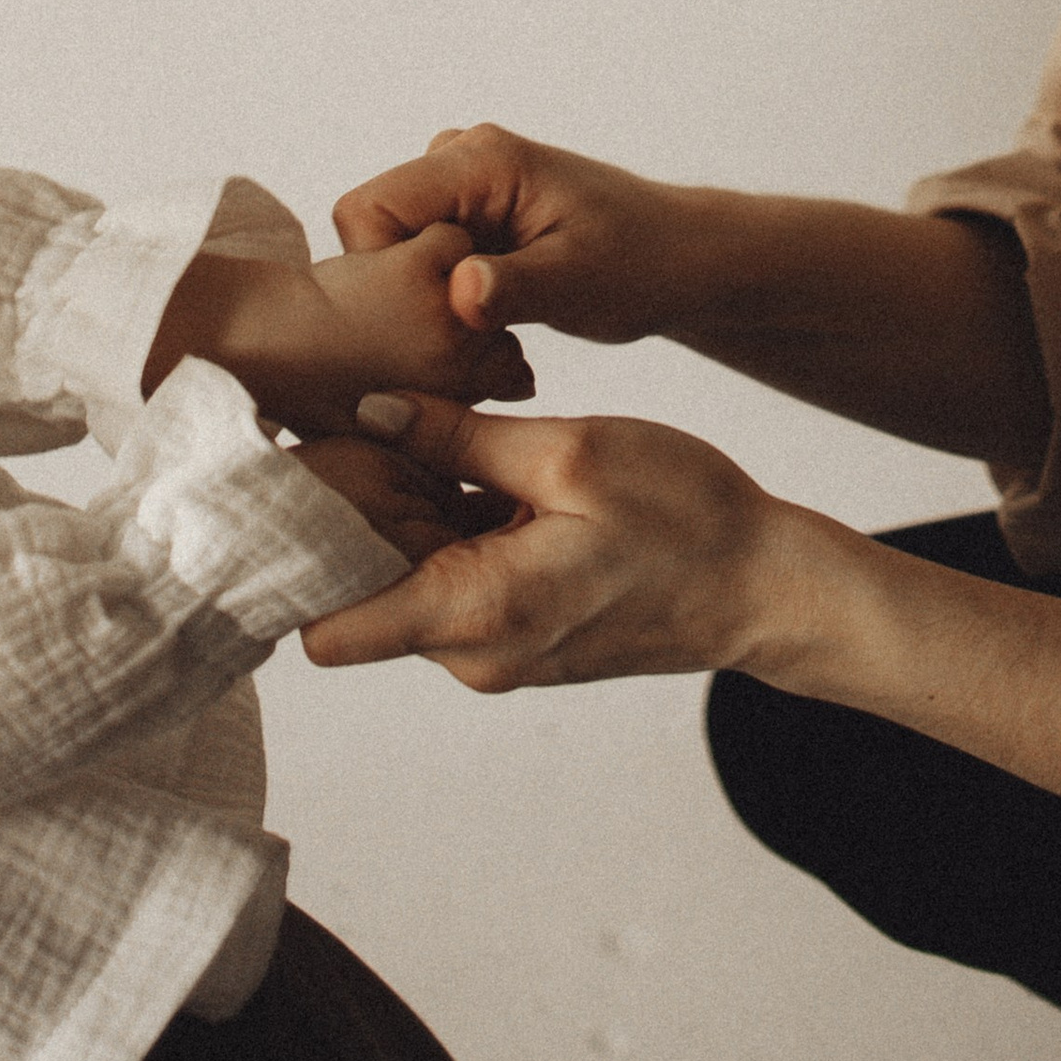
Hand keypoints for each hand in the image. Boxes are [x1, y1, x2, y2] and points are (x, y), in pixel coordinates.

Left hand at [145, 228, 533, 438]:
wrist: (258, 350)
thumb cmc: (311, 391)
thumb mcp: (388, 429)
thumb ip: (444, 419)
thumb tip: (494, 407)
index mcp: (457, 402)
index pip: (509, 368)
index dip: (473, 353)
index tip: (432, 352)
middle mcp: (464, 361)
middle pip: (499, 321)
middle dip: (468, 317)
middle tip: (406, 323)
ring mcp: (448, 311)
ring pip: (477, 272)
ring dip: (444, 276)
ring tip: (390, 297)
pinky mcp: (423, 268)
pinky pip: (449, 237)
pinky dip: (422, 242)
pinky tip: (381, 271)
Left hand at [298, 397, 820, 684]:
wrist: (764, 584)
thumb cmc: (685, 518)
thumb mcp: (571, 454)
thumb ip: (462, 437)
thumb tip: (374, 409)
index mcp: (474, 614)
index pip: (327, 628)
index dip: (298, 554)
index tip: (296, 480)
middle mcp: (472, 651)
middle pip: (361, 588)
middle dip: (353, 511)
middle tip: (360, 419)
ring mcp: (497, 646)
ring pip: (408, 575)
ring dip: (407, 508)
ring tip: (421, 426)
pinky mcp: (519, 629)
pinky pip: (454, 576)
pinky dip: (449, 523)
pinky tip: (470, 458)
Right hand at [333, 129, 708, 348]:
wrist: (685, 259)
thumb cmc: (645, 264)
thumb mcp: (581, 284)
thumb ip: (515, 287)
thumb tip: (459, 292)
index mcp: (481, 160)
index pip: (368, 209)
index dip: (382, 272)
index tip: (436, 314)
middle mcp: (462, 158)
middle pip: (373, 230)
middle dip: (403, 289)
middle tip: (466, 334)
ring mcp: (464, 186)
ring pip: (396, 249)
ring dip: (424, 296)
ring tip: (486, 331)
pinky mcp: (471, 215)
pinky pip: (421, 257)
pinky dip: (442, 297)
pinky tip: (489, 326)